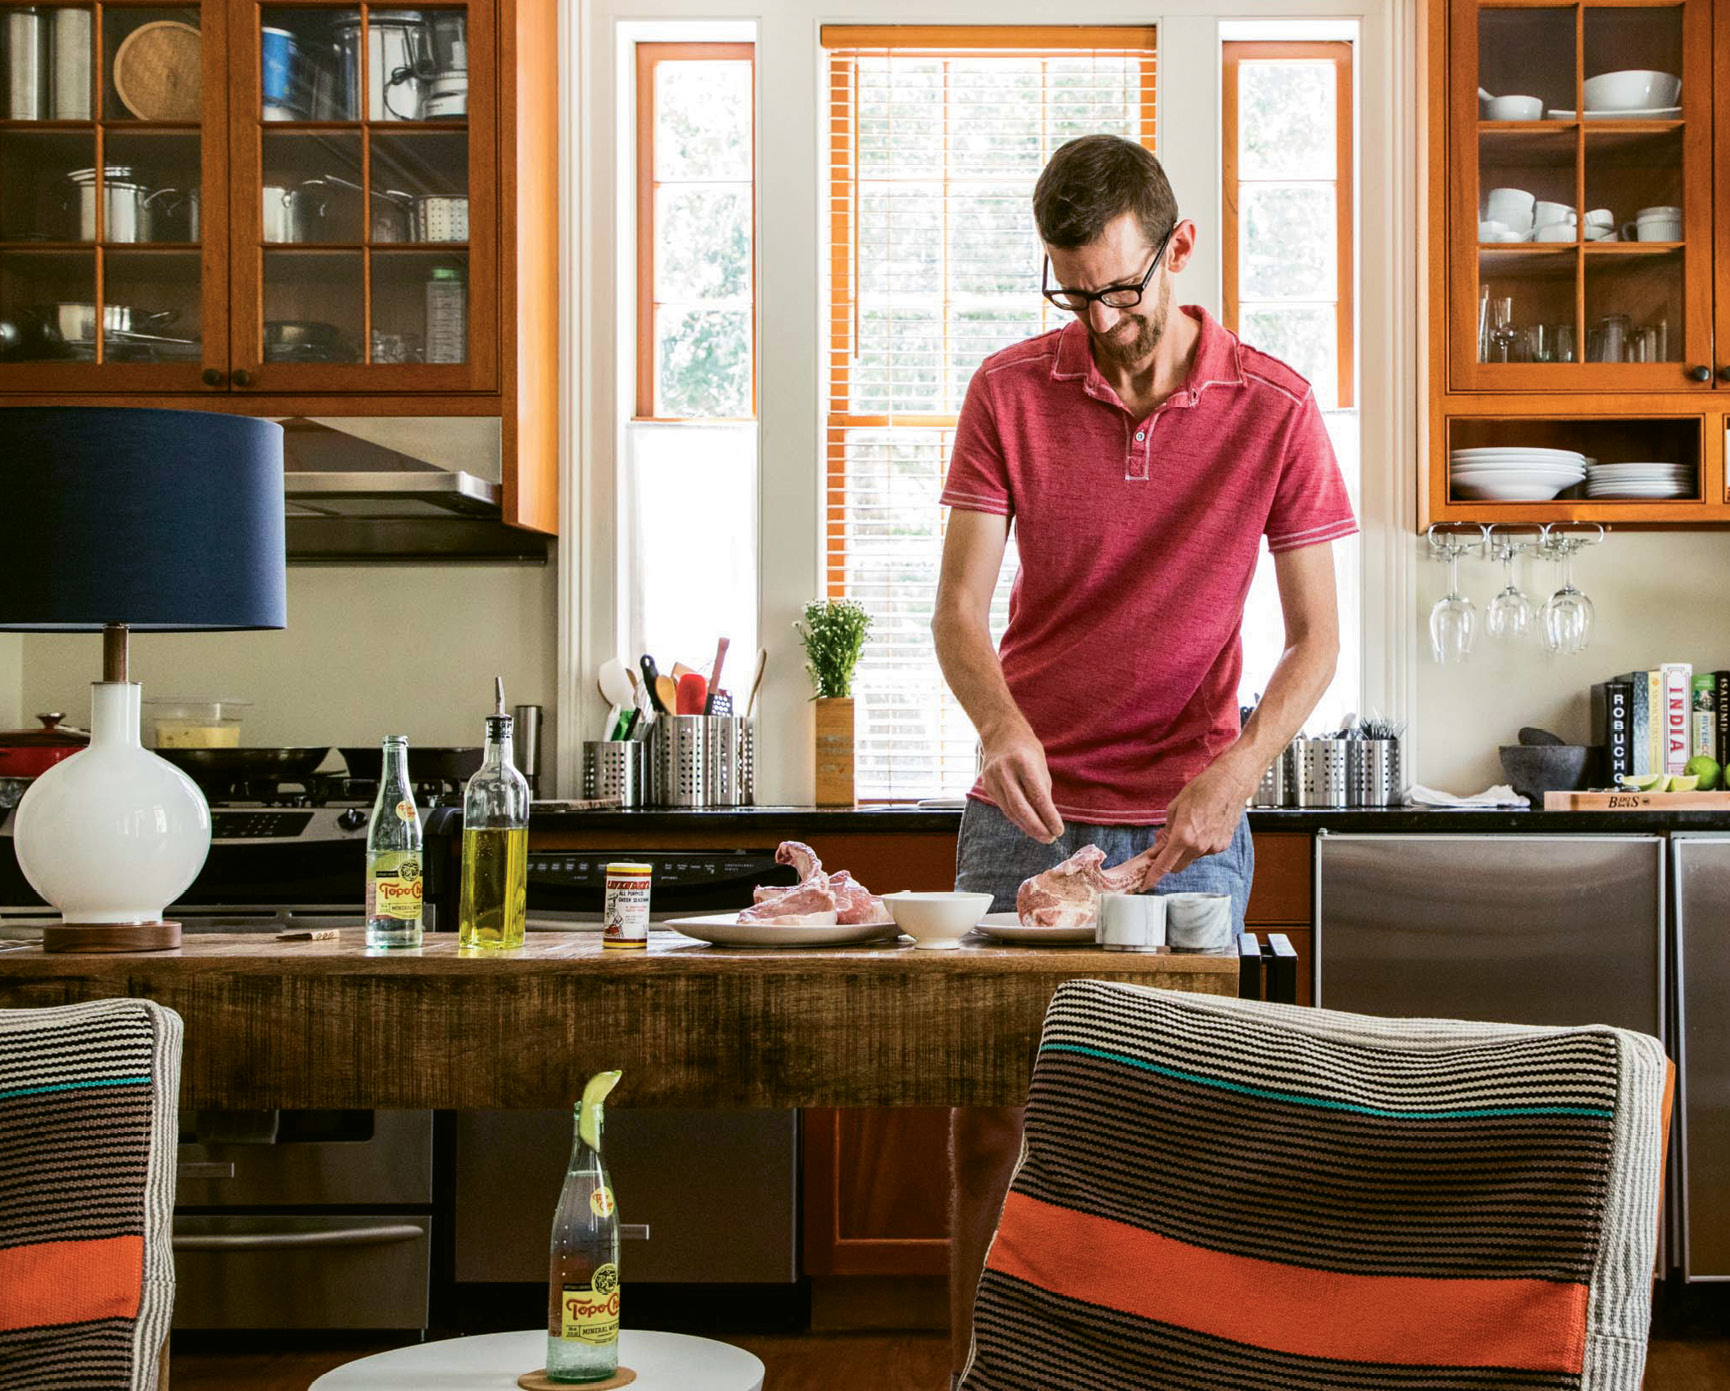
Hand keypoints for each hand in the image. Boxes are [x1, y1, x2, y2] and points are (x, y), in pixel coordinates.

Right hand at [979, 723, 1063, 843]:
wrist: (1001, 735)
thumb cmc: (1027, 750)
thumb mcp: (1040, 766)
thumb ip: (1042, 791)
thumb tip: (1048, 819)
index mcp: (1022, 762)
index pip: (1037, 796)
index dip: (1048, 816)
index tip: (1059, 830)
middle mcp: (1004, 771)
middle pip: (1021, 808)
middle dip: (1037, 827)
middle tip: (1050, 839)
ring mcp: (992, 779)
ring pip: (1010, 811)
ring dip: (1027, 827)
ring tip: (1042, 836)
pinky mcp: (987, 787)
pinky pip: (1004, 807)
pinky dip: (1017, 818)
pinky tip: (1028, 826)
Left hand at [1143, 758, 1255, 881]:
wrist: (1231, 784)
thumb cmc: (1202, 790)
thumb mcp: (1175, 807)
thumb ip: (1166, 831)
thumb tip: (1159, 845)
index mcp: (1184, 836)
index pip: (1165, 864)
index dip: (1154, 875)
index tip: (1146, 882)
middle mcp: (1199, 847)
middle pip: (1177, 867)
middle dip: (1168, 861)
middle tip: (1162, 846)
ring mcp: (1213, 848)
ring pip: (1191, 858)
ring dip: (1184, 851)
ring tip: (1186, 829)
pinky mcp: (1223, 845)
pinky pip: (1204, 851)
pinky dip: (1198, 845)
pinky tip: (1201, 828)